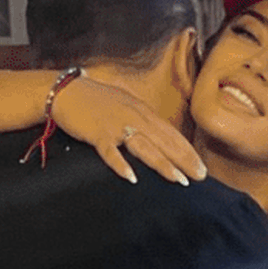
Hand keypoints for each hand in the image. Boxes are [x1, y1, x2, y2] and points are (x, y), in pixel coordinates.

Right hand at [52, 76, 205, 185]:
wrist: (66, 90)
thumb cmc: (96, 100)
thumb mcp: (126, 106)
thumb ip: (143, 122)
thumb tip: (160, 139)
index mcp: (142, 112)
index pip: (170, 133)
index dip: (187, 151)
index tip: (201, 167)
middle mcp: (133, 117)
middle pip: (163, 141)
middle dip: (183, 159)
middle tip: (200, 176)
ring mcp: (115, 126)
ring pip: (143, 146)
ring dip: (161, 163)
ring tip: (178, 179)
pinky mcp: (97, 134)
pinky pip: (110, 152)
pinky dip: (120, 164)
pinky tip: (132, 177)